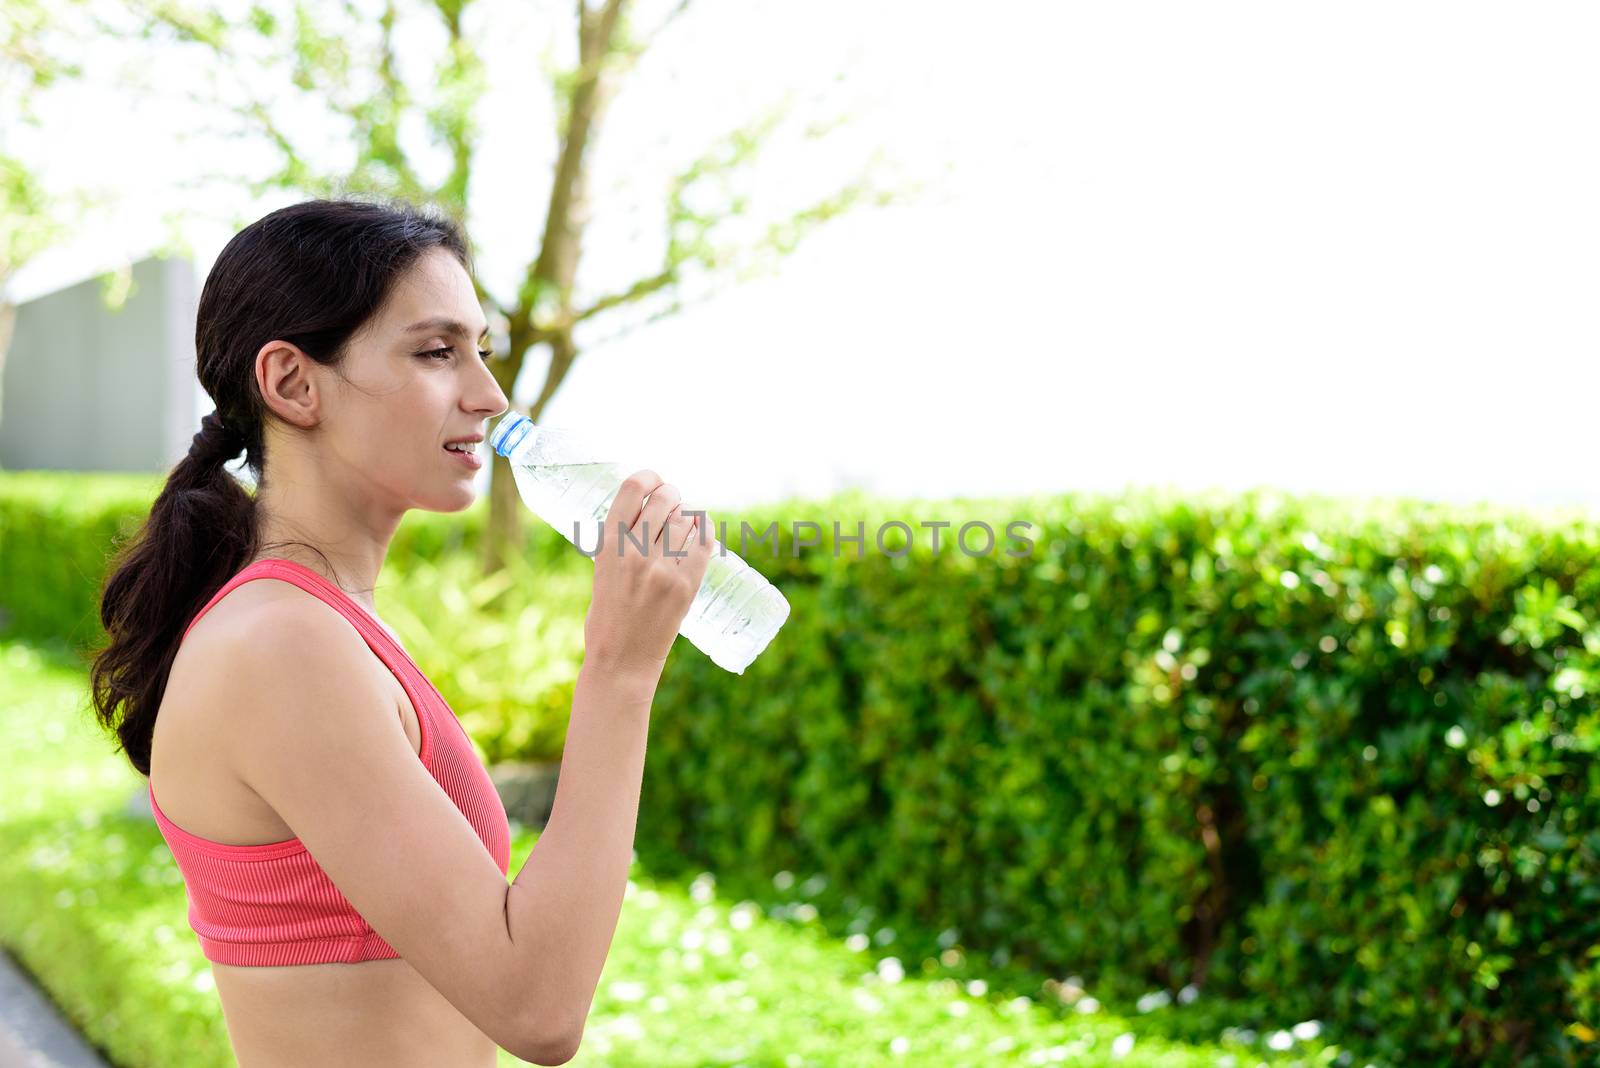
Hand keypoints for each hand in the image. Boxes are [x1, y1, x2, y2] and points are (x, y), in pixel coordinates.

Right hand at [582, 469, 713, 682]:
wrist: (621, 660)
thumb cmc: (608, 616)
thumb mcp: (602, 571)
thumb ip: (620, 543)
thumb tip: (649, 513)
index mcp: (608, 546)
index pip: (632, 489)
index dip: (648, 477)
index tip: (654, 480)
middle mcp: (635, 553)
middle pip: (664, 499)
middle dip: (671, 495)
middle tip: (672, 501)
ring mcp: (663, 569)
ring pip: (685, 520)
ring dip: (686, 516)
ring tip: (681, 523)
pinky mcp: (686, 585)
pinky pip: (704, 542)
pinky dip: (704, 529)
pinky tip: (701, 527)